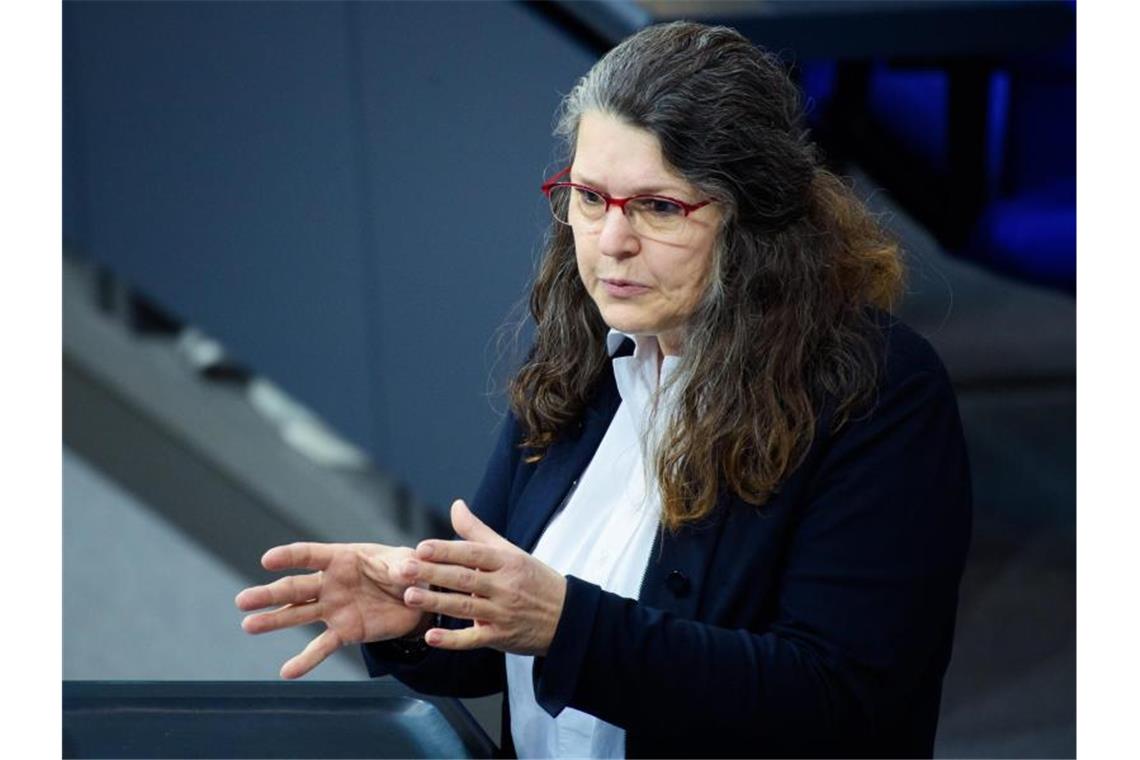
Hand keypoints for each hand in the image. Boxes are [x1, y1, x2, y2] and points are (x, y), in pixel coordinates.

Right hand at [235, 542, 426, 678]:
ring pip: (298, 615)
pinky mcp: (344, 632)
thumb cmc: (407, 569)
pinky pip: (322, 647)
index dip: (290, 557)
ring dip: (274, 621)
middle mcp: (330, 583)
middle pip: (295, 588)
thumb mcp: (409, 562)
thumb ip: (404, 566)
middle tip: (242, 601)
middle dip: (269, 594)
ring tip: (248, 625)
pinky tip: (287, 673)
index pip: (310, 555)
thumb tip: (405, 571)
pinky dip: (306, 661)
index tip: (267, 560)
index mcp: (342, 558)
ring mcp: (333, 608)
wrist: (416, 599)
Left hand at [394, 499, 566, 655]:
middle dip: (432, 573)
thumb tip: (456, 505)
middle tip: (404, 570)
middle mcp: (505, 586)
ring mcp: (503, 613)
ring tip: (410, 597)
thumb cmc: (533, 579)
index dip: (447, 550)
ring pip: (465, 607)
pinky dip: (452, 640)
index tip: (422, 548)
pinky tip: (431, 636)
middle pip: (464, 579)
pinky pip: (473, 639)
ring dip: (436, 602)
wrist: (566, 617)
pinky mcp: (501, 636)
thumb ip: (478, 531)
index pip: (473, 554)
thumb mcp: (511, 551)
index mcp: (507, 562)